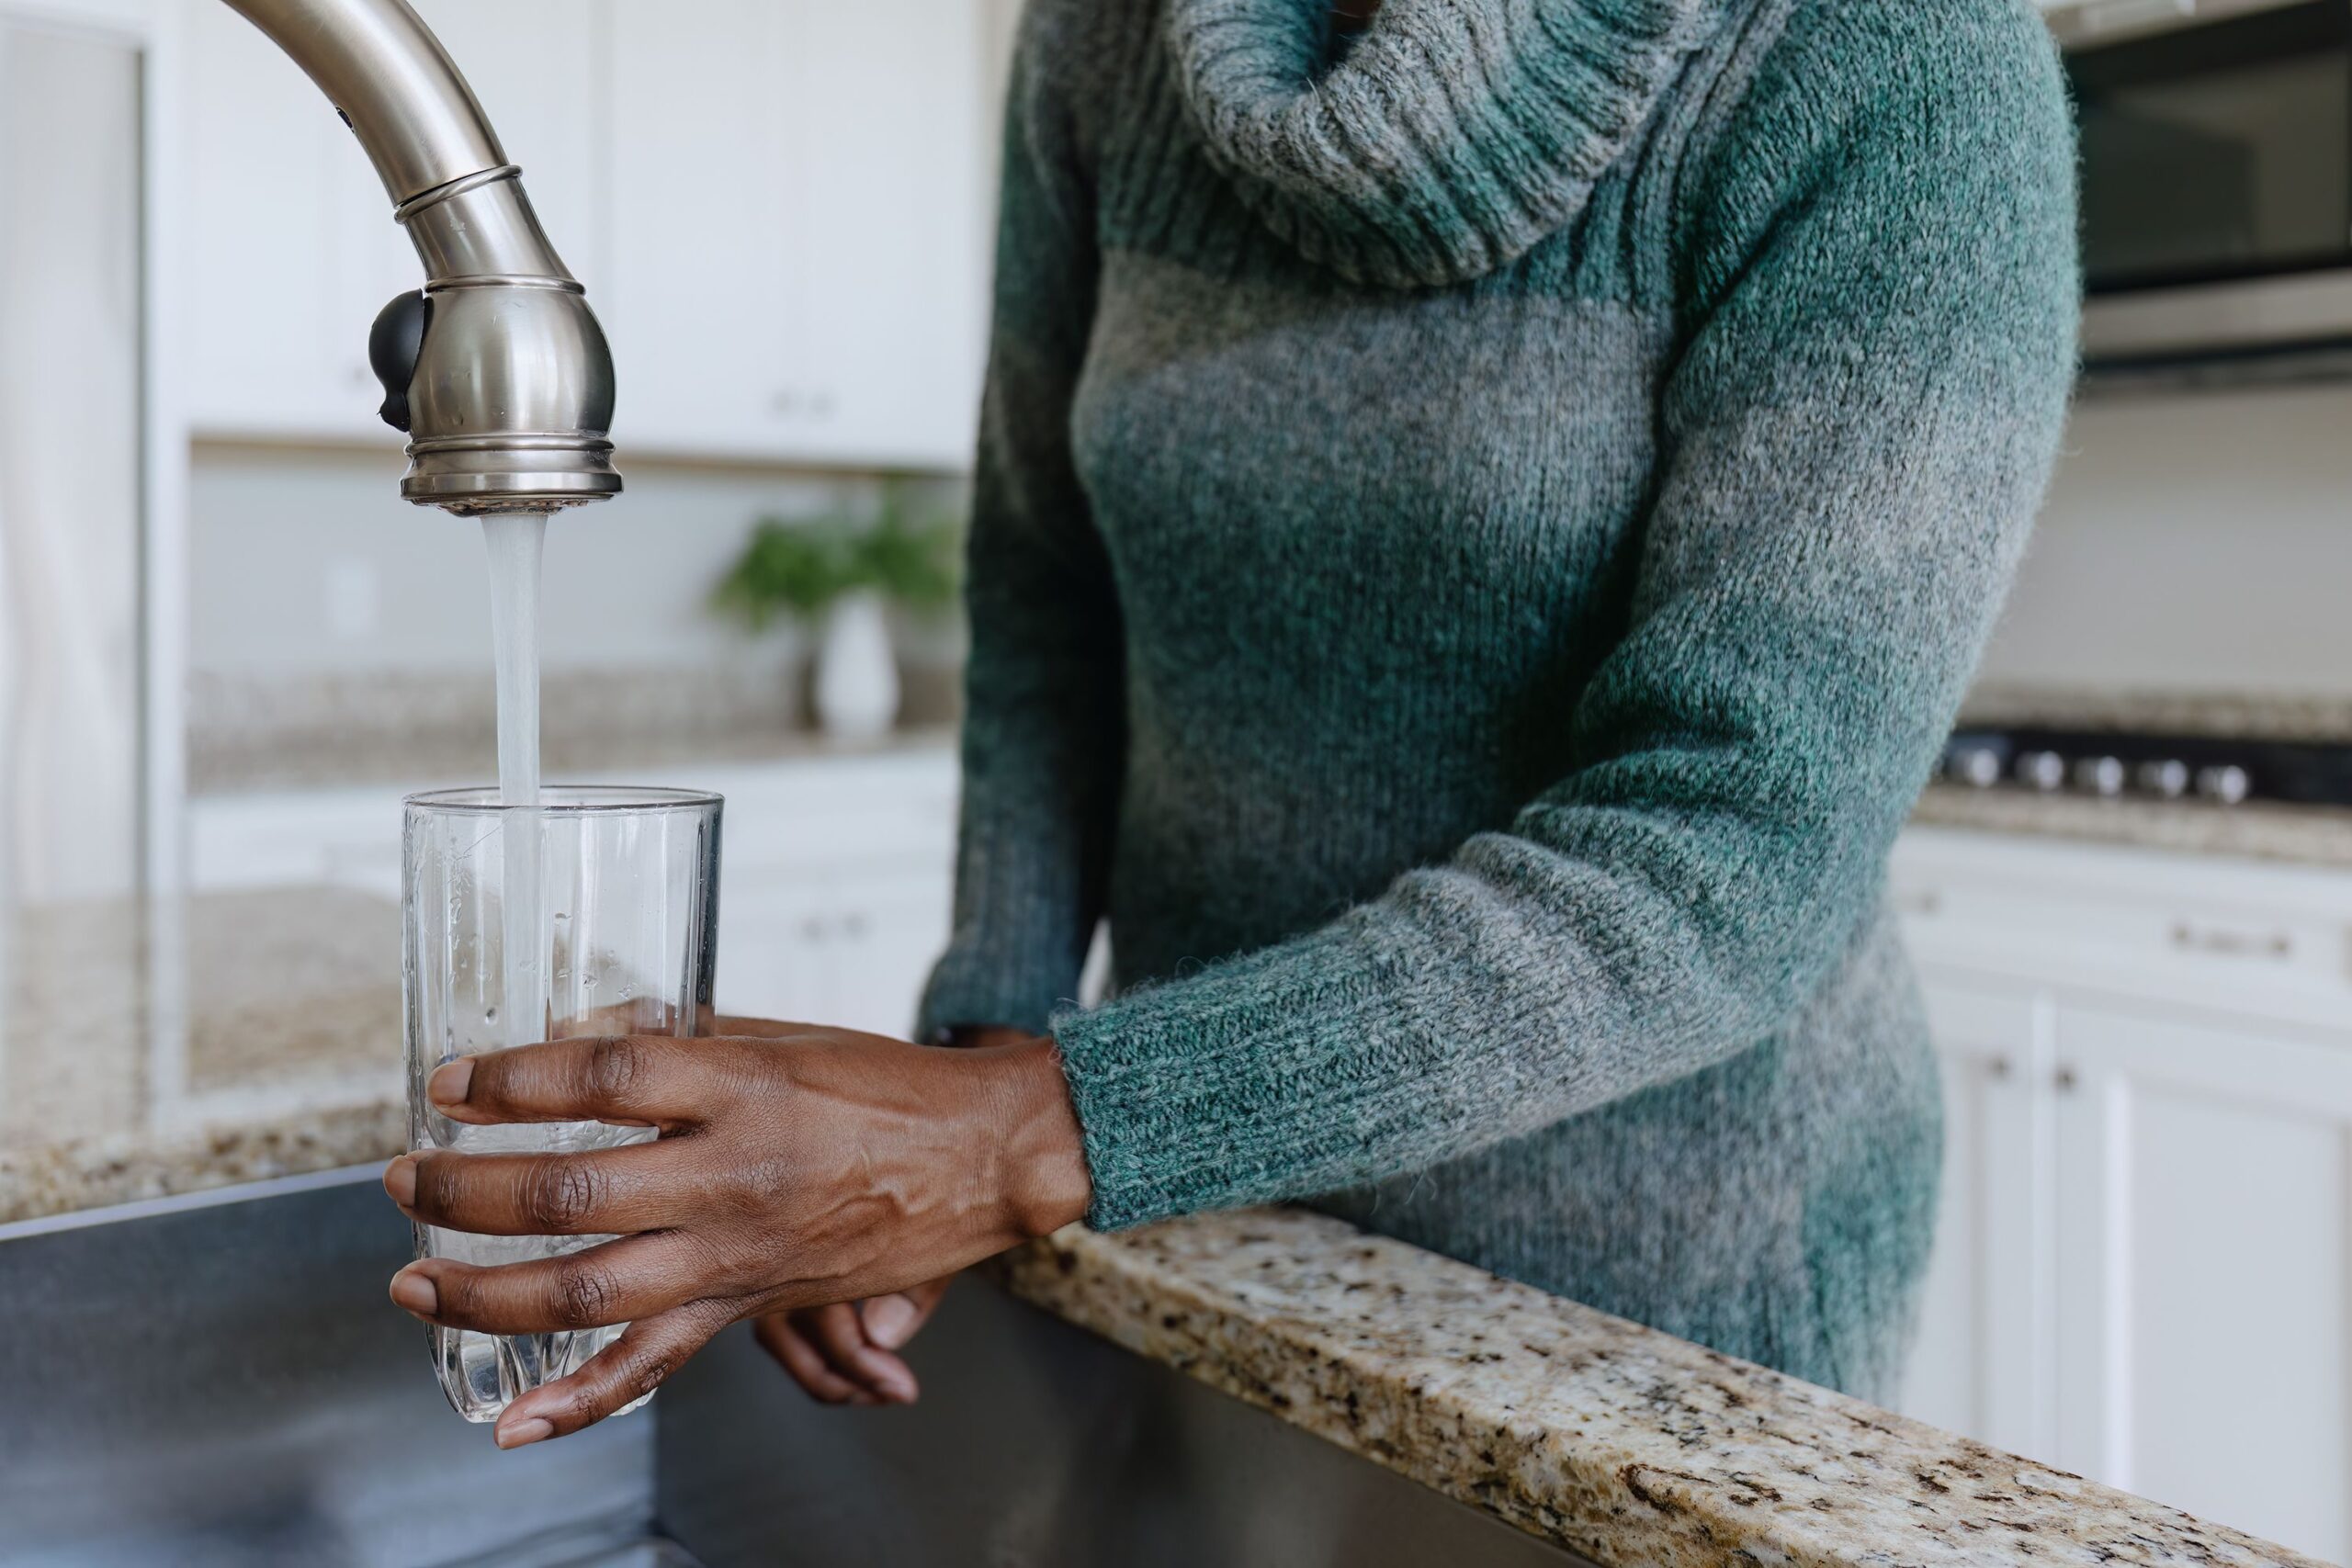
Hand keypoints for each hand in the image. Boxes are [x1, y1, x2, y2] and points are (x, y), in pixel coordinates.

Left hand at [380, 1023, 1088, 1448]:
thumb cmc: (891, 1086)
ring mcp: (739, 1250)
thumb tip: (579, 1034)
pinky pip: (656, 1364)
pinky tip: (515, 1422)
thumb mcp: (784, 1036)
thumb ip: (681, 1041)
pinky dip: (579, 1402)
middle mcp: (734, 1174)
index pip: (602, 1079)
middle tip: (408, 1177)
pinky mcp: (752, 1303)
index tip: (453, 1082)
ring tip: (416, 1281)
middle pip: (571, 1193)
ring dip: (484, 1292)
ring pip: (588, 1291)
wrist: (987, 1154)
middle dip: (466, 1190)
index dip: (512, 1080)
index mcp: (744, 1087)